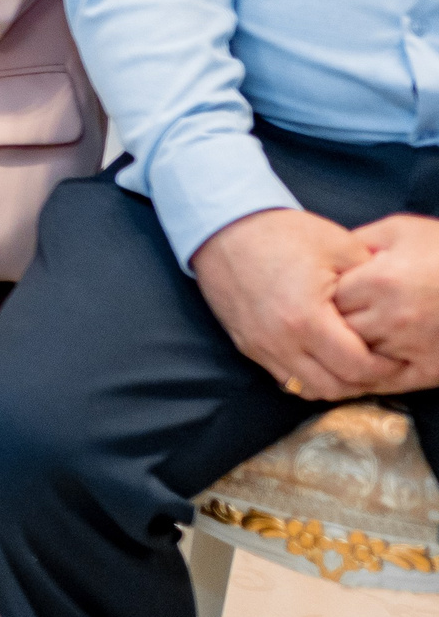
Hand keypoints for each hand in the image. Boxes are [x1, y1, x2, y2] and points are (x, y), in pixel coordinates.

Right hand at [193, 209, 399, 402]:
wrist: (222, 227)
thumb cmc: (280, 233)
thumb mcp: (338, 246)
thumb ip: (371, 280)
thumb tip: (392, 303)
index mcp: (307, 319)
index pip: (357, 367)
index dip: (385, 368)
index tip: (395, 357)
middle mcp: (281, 341)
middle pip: (334, 388)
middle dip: (363, 381)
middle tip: (378, 365)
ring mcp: (260, 346)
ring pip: (307, 389)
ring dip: (333, 384)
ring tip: (349, 365)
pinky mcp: (247, 344)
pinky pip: (284, 378)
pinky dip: (307, 376)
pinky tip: (319, 359)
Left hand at [335, 215, 438, 391]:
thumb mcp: (399, 230)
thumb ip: (358, 243)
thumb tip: (325, 256)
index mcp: (379, 282)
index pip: (326, 300)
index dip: (318, 298)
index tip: (316, 295)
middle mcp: (392, 318)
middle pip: (338, 332)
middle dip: (329, 326)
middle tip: (322, 321)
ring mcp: (413, 347)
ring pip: (357, 358)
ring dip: (345, 352)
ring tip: (334, 344)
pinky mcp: (431, 369)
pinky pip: (387, 381)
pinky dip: (369, 377)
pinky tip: (358, 368)